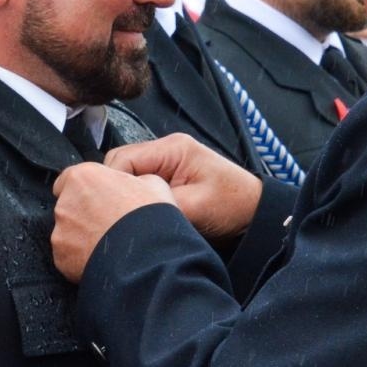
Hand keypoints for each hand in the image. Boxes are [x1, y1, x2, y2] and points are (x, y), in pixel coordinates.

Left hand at [52, 164, 174, 282]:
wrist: (148, 258)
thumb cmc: (150, 218)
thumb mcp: (152, 182)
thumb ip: (130, 180)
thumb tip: (132, 185)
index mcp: (83, 177)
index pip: (69, 179)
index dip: (85, 189)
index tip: (99, 198)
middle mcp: (65, 203)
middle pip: (69, 206)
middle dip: (84, 213)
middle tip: (109, 223)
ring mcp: (61, 232)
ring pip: (68, 232)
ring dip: (81, 237)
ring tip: (109, 244)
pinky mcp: (62, 258)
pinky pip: (69, 255)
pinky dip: (80, 258)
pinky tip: (102, 259)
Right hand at [105, 134, 262, 240]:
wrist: (255, 213)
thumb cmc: (231, 207)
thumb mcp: (195, 209)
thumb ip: (158, 207)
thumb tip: (124, 213)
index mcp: (172, 149)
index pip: (122, 159)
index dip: (112, 185)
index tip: (111, 211)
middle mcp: (165, 149)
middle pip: (119, 164)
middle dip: (115, 190)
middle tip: (117, 217)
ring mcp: (166, 161)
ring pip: (126, 174)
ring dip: (125, 195)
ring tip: (128, 217)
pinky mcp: (167, 176)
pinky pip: (139, 182)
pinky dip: (135, 198)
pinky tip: (138, 215)